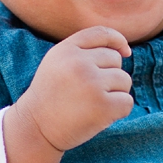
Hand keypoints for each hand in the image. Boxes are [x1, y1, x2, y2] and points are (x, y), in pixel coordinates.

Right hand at [4, 26, 133, 162]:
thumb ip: (83, 51)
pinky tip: (99, 116)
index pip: (102, 33)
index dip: (117, 41)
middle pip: (116, 59)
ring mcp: (92, 84)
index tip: (125, 52)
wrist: (35, 129)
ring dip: (115, 93)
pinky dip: (118, 111)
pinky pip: (127, 101)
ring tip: (91, 104)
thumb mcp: (57, 64)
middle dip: (109, 75)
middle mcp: (79, 63)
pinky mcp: (103, 106)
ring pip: (125, 80)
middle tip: (87, 92)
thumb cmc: (51, 96)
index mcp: (66, 50)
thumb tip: (125, 51)